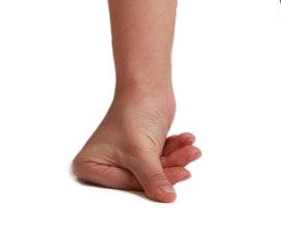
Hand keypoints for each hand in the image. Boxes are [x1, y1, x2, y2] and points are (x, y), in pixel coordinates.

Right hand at [71, 94, 201, 202]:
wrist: (148, 84)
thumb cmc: (135, 112)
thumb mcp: (143, 154)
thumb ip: (154, 179)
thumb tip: (166, 197)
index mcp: (89, 166)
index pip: (126, 184)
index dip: (155, 181)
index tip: (180, 175)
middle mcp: (101, 163)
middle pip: (141, 176)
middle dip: (169, 167)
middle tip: (189, 162)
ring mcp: (120, 155)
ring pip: (153, 167)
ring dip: (175, 157)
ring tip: (191, 149)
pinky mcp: (136, 147)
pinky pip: (157, 156)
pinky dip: (173, 149)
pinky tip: (186, 140)